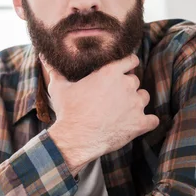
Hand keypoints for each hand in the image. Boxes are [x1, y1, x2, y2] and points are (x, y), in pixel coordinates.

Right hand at [42, 54, 159, 173]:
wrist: (75, 138)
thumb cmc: (68, 112)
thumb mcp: (59, 88)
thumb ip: (55, 71)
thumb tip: (43, 56)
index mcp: (110, 72)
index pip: (131, 60)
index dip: (127, 65)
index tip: (123, 70)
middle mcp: (127, 85)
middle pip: (135, 80)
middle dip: (127, 87)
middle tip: (114, 97)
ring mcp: (136, 104)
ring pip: (144, 98)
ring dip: (136, 103)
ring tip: (122, 111)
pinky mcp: (140, 123)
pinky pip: (153, 120)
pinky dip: (146, 122)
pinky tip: (136, 124)